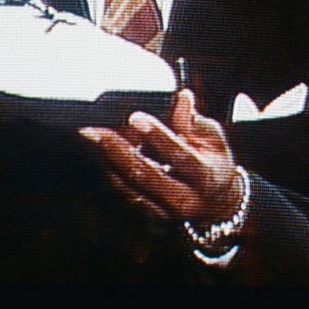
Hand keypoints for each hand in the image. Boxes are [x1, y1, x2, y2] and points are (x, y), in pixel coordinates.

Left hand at [80, 89, 242, 223]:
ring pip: (129, 185)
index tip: (136, 117)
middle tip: (97, 129)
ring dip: (107, 158)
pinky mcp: (147, 210)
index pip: (179, 156)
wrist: (215, 202)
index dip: (157, 136)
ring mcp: (164, 209)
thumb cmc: (214, 164)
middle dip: (118, 150)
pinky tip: (99, 149)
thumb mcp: (213, 140)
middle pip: (146, 176)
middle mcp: (184, 199)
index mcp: (206, 178)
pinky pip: (123, 189)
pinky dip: (109, 167)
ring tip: (93, 134)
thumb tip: (182, 98)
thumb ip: (195, 121)